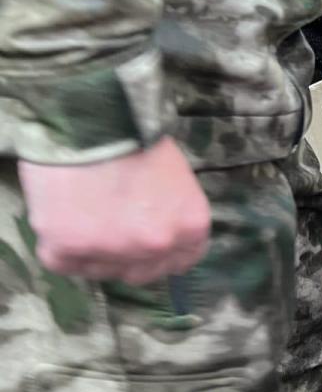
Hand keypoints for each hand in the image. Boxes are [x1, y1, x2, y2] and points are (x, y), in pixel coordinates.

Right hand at [19, 137, 210, 284]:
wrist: (92, 117)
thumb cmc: (137, 137)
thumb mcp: (177, 178)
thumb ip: (172, 215)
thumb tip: (156, 234)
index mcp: (191, 227)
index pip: (182, 262)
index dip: (162, 255)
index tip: (146, 245)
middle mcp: (157, 245)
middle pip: (142, 273)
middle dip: (127, 257)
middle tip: (110, 230)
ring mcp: (113, 250)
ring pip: (101, 270)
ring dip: (92, 251)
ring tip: (84, 215)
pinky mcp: (68, 247)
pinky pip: (63, 262)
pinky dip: (60, 246)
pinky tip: (63, 218)